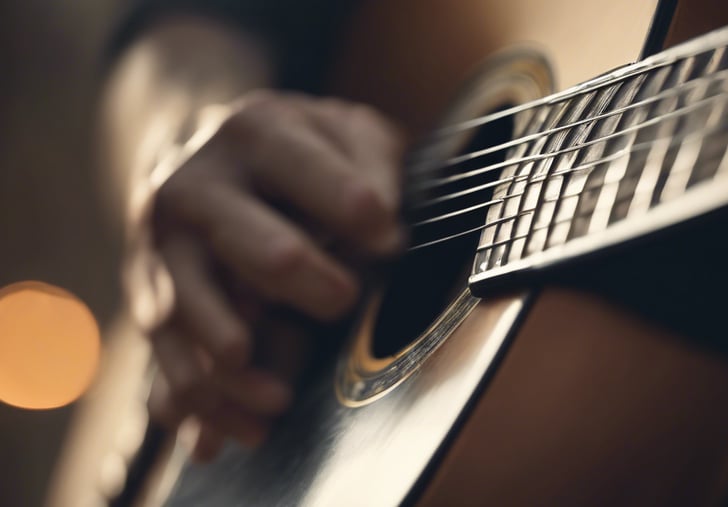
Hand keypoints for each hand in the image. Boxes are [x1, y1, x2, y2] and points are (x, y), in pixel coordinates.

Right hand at [127, 91, 404, 460]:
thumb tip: (387, 227)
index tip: (391, 242)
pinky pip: (165, 353)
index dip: (356, 212)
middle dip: (312, 285)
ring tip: (279, 397)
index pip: (307, 171)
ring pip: (194, 312)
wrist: (195, 151)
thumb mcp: (341, 129)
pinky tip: (235, 425)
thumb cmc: (290, 150)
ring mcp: (164, 242)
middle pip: (263, 250)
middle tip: (344, 301)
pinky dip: (199, 397)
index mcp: (254, 133)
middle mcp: (198, 186)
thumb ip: (375, 161)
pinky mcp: (148, 289)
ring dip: (240, 366)